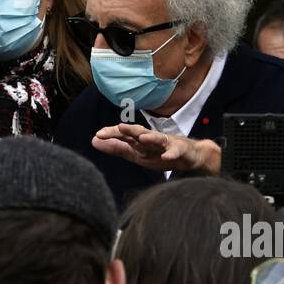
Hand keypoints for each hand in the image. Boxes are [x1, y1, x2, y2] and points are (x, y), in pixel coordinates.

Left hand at [91, 124, 221, 173]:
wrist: (190, 156)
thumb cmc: (160, 153)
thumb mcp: (136, 154)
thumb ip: (117, 148)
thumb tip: (94, 141)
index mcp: (140, 141)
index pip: (124, 135)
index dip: (112, 134)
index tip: (98, 135)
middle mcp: (151, 139)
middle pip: (139, 132)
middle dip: (129, 130)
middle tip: (118, 128)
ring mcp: (166, 143)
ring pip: (157, 138)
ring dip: (150, 137)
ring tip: (141, 138)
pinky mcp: (180, 150)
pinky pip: (175, 151)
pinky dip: (171, 153)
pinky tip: (166, 156)